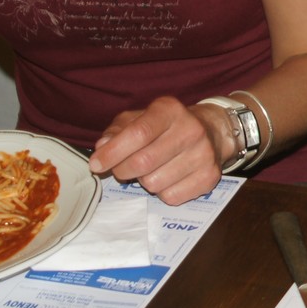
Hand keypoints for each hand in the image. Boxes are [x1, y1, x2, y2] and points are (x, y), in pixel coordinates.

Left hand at [89, 96, 224, 205]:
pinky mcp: (210, 177)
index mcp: (170, 110)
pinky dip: (162, 193)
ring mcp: (203, 154)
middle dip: (122, 170)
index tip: (95, 164)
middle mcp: (191, 129)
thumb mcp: (139, 119)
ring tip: (151, 170)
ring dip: (144, 181)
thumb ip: (116, 131)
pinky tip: (168, 178)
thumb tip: (101, 148)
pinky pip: (171, 197)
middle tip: (121, 169)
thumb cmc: (164, 127)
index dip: (113, 152)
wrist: (211, 132)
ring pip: (154, 183)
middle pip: (143, 162)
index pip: (138, 133)